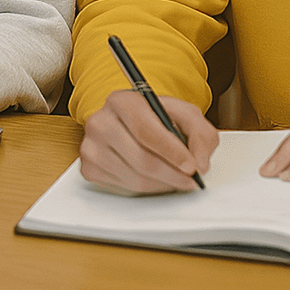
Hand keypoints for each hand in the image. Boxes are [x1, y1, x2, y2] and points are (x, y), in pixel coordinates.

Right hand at [80, 88, 217, 193]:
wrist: (131, 123)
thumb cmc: (156, 118)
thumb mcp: (185, 114)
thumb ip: (200, 134)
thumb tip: (200, 163)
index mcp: (121, 101)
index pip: (146, 131)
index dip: (171, 152)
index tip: (192, 166)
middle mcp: (100, 121)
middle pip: (140, 158)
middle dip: (172, 174)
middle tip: (191, 180)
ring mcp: (91, 146)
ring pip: (134, 178)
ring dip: (162, 185)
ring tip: (176, 179)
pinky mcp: (89, 168)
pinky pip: (123, 188)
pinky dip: (146, 188)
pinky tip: (155, 179)